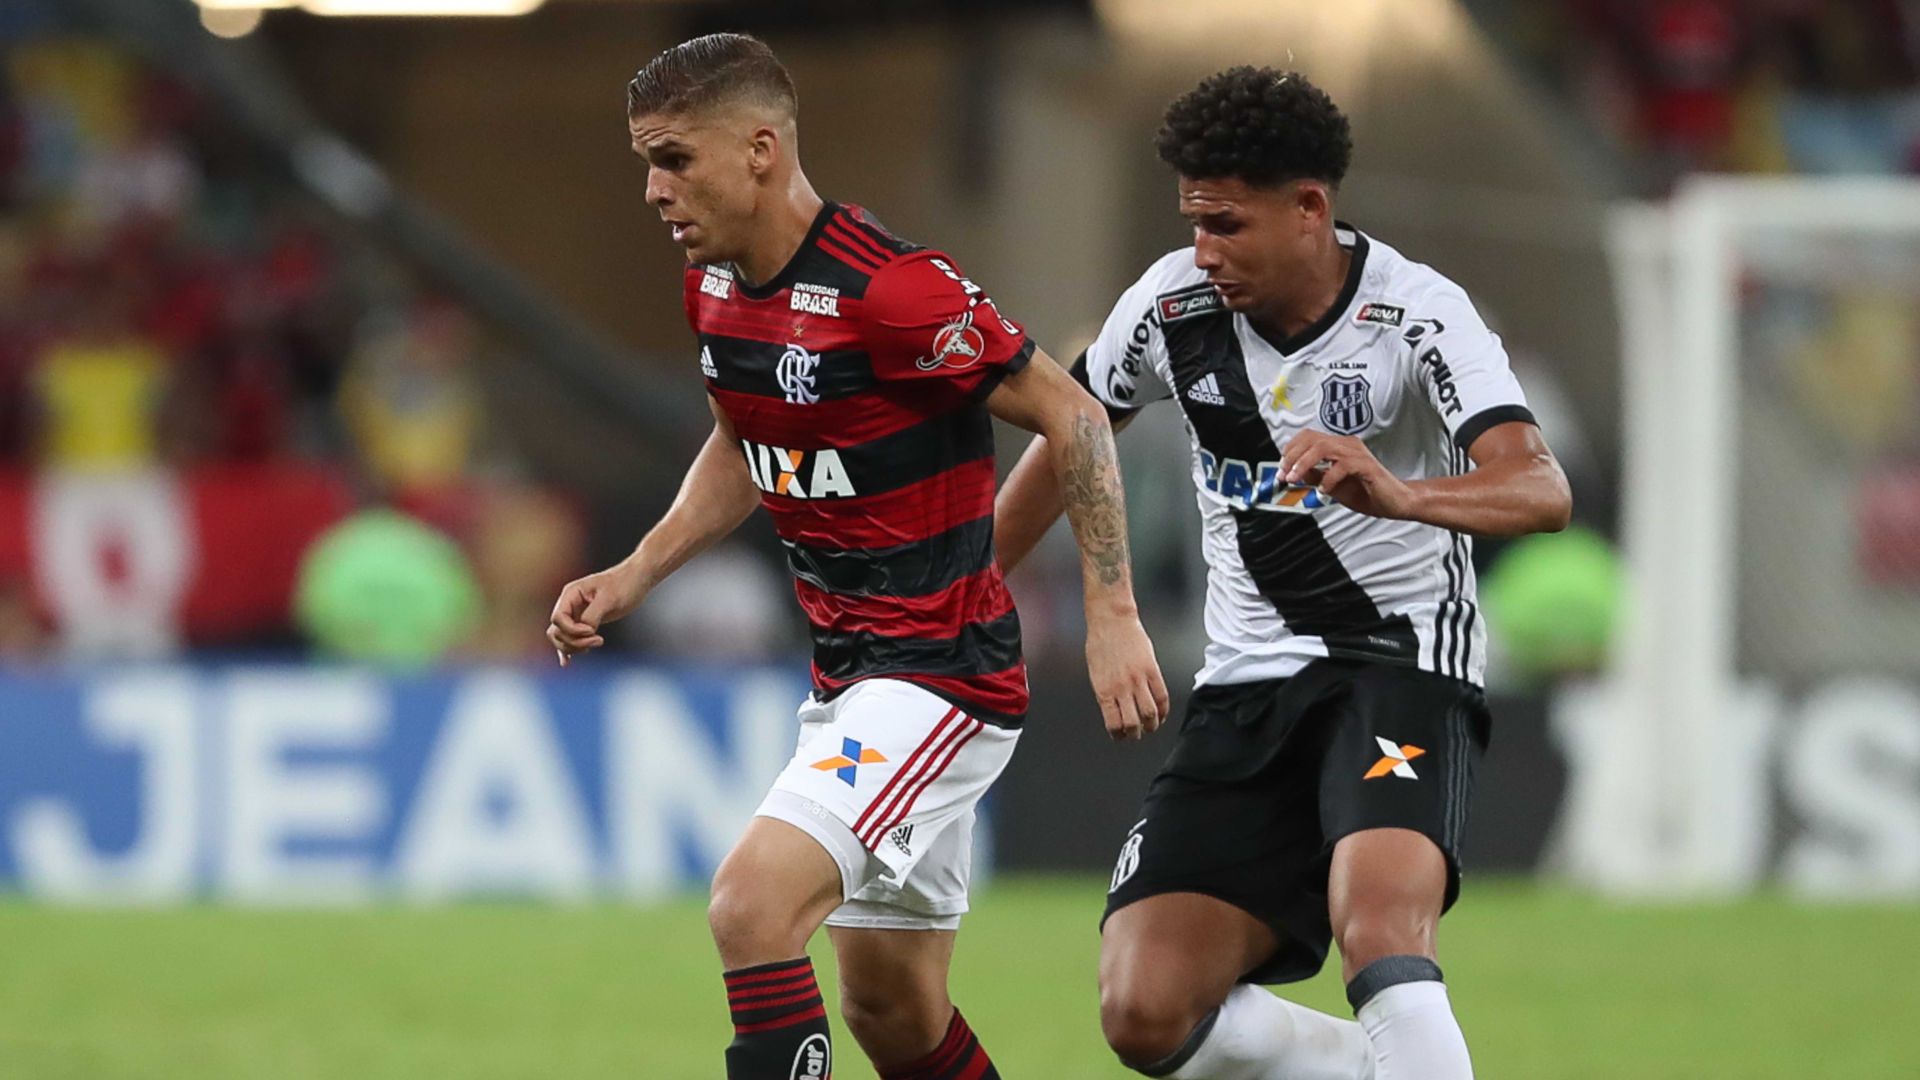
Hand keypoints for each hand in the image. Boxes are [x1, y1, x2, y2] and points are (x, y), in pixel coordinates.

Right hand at [547, 563, 646, 665]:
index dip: (572, 630)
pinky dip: (568, 649)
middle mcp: (569, 603)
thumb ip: (592, 616)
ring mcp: (575, 613)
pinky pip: (570, 637)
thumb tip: (584, 632)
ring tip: (595, 645)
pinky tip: (566, 662)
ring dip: (573, 646)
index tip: (592, 631)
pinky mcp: (584, 622)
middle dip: (574, 641)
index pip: (558, 618)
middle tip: (599, 640)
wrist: (637, 579)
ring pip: (561, 636)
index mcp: (571, 593)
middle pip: (557, 631)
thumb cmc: (624, 585)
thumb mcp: (609, 599)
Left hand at [1086, 610, 1170, 740]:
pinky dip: (1163, 709)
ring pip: (1150, 713)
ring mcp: (1137, 679)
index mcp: (1103, 690)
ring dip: (1152, 725)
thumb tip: (1112, 708)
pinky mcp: (1151, 670)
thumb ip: (1104, 691)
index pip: (1113, 723)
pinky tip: (1161, 713)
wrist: (1111, 620)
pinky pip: (1161, 696)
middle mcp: (1120, 688)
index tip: (1120, 736)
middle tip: (1137, 734)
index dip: (1118, 735)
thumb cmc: (1100, 642)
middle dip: (1135, 734)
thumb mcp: (1095, 672)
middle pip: (1133, 723)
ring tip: (1151, 726)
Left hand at [1280, 430, 1421, 519]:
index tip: (1281, 468)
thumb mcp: (1331, 485)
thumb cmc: (1367, 492)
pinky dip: (1328, 478)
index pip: (1308, 436)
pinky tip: (1324, 490)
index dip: (1290, 450)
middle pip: (1312, 439)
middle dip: (1292, 456)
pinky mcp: (1366, 465)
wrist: (1395, 502)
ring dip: (1304, 463)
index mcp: (1338, 446)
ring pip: (1323, 448)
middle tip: (1284, 474)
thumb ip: (1314, 476)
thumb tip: (1292, 473)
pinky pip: (1342, 465)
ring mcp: (1357, 453)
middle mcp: (1347, 444)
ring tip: (1296, 479)